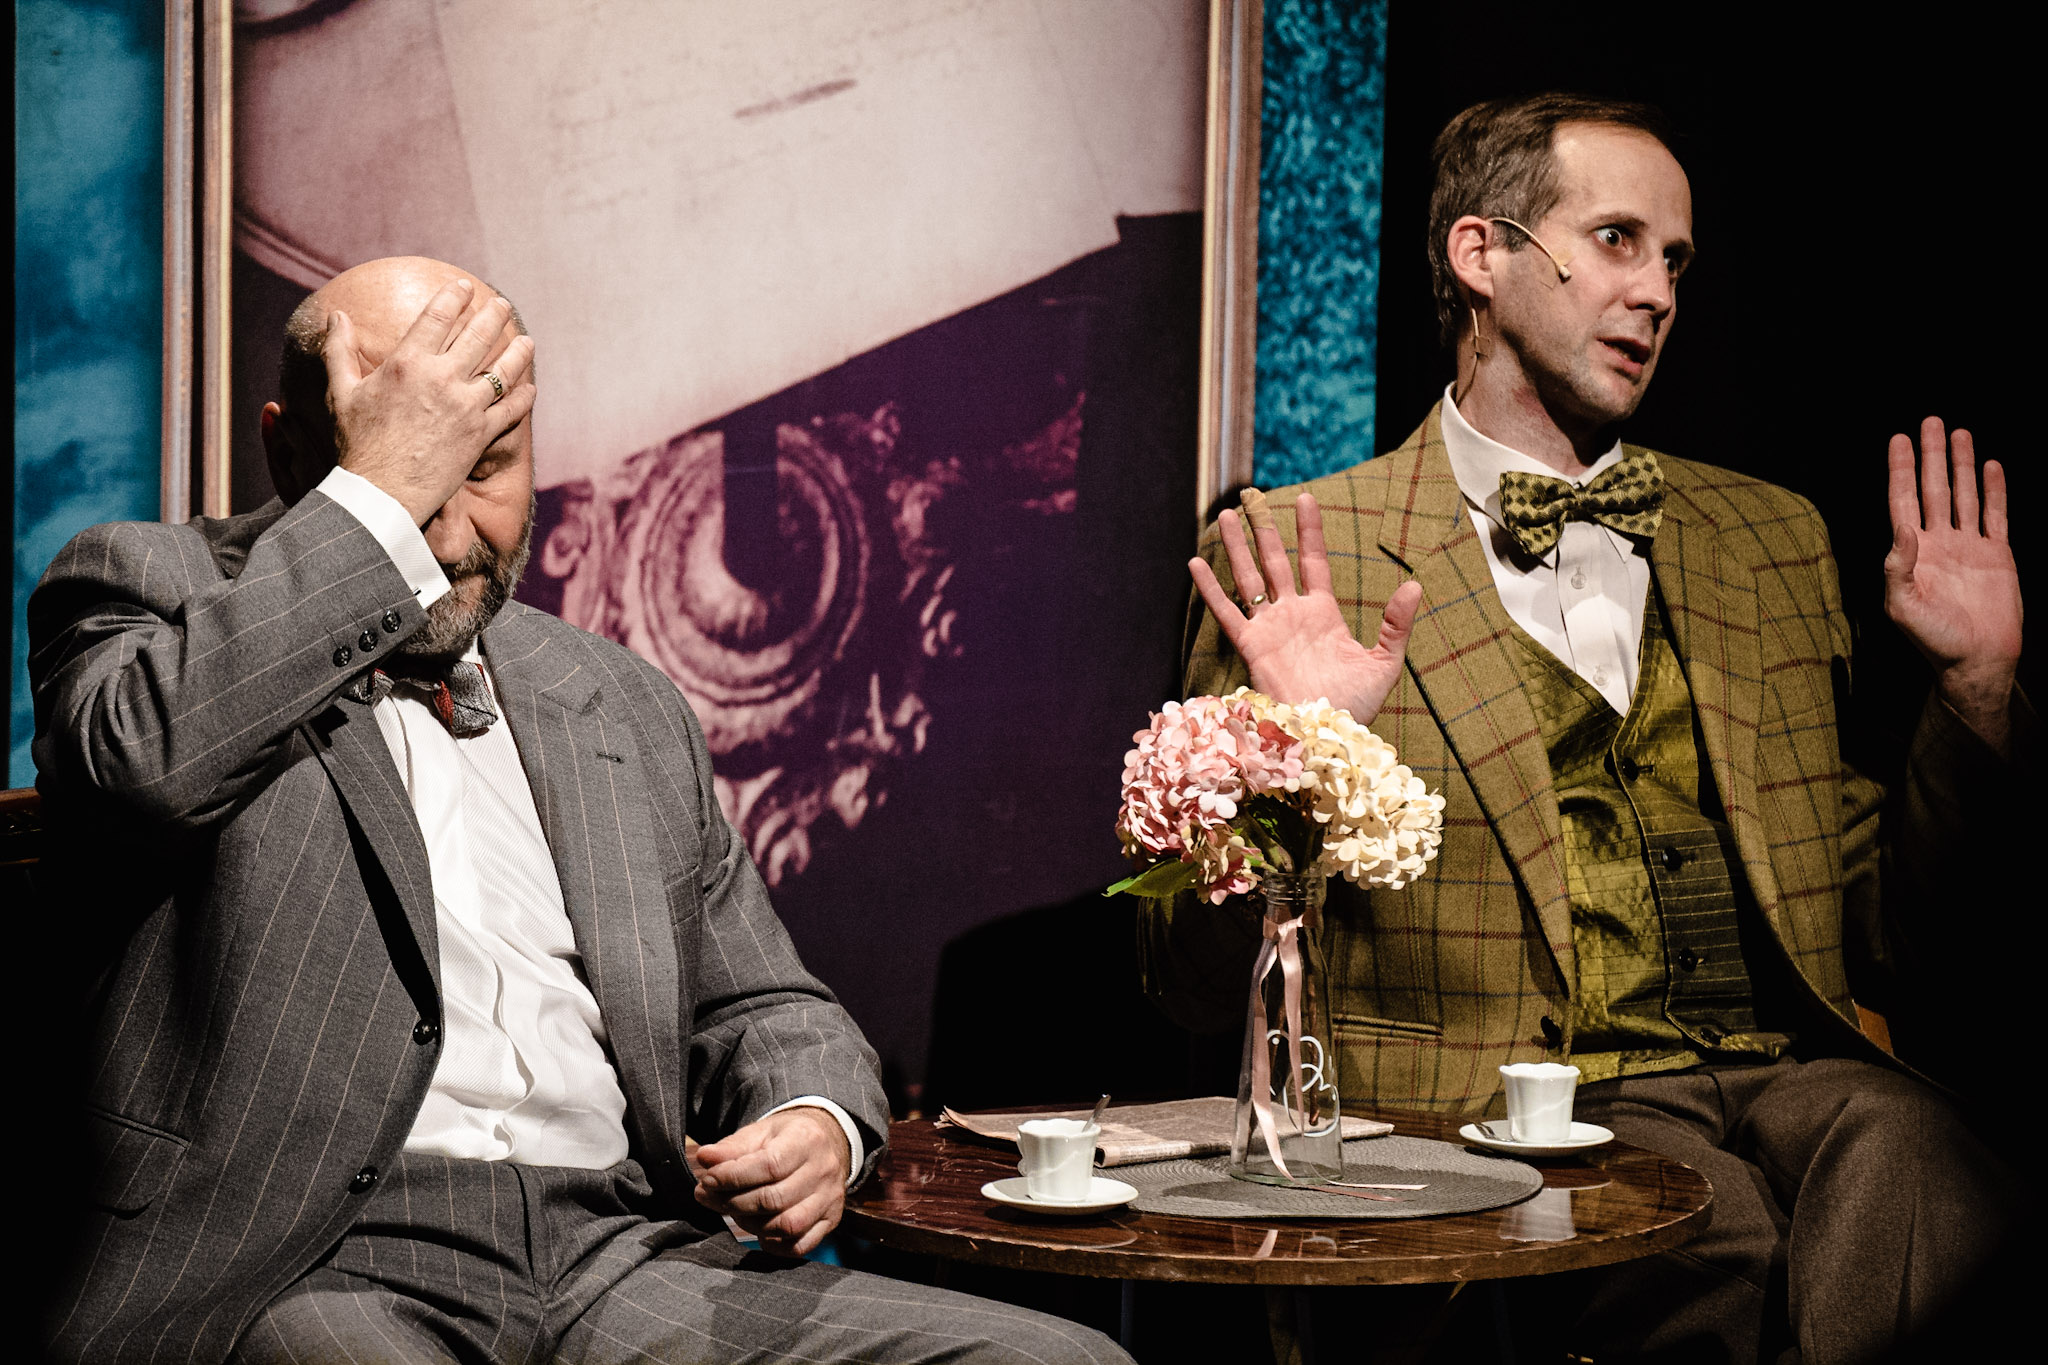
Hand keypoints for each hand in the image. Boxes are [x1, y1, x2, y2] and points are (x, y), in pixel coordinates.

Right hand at [325, 278, 536, 524]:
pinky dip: (523, 397)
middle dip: (494, 316)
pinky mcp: (481, 434)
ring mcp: (466, 406)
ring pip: (502, 370)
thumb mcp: (339, 392)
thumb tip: (336, 315)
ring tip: (526, 342)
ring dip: (518, 352)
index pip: (438, 316)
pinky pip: (511, 409)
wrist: (381, 492)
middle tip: (503, 306)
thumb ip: (338, 350)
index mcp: (407, 362)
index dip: (454, 297)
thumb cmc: (357, 443)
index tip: (465, 287)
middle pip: (478, 336)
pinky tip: (530, 388)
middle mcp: (441, 378)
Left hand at [691, 1107, 850, 1257]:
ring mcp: (830, 1198)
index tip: (707, 1180)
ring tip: (734, 1212)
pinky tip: (759, 1232)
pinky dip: (774, 1245)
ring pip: (788, 1225)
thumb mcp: (759, 1133)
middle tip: (710, 1197)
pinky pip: (801, 1246)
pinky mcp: (831, 1220)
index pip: (769, 1164)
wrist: (825, 1143)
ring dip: (751, 1224)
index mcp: (806, 1139)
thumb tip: (705, 1157)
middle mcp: (824, 1169)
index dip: (733, 1177)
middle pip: (775, 1199)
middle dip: (734, 1202)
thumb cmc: (785, 1139)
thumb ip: (731, 1147)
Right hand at [1188, 491, 1422, 724]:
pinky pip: (1227, 612)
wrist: (1326, 734)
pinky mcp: (1251, 646)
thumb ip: (1396, 623)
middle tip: (1252, 497)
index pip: (1313, 561)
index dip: (1309, 530)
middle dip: (1263, 529)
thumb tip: (1415, 585)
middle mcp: (1292, 614)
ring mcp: (1269, 628)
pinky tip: (1196, 564)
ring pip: (1248, 577)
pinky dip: (1211, 589)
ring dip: (1236, 547)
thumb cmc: (1356, 705)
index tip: (1305, 498)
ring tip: (1224, 516)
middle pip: (1274, 561)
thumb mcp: (1384, 661)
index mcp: (1323, 613)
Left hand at [1884, 416, 2021, 751]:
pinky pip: (1996, 515)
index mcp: (1912, 553)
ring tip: (1959, 432)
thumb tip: (1901, 527)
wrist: (1976, 660)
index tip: (1898, 439)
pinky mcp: (1997, 555)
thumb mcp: (1903, 606)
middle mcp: (1938, 543)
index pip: (1903, 500)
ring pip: (1963, 495)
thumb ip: (1897, 567)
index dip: (1901, 469)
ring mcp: (1968, 547)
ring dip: (1961, 464)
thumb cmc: (1934, 639)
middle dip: (1931, 455)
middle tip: (1931, 421)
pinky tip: (1990, 466)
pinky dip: (1993, 490)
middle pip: (1933, 488)